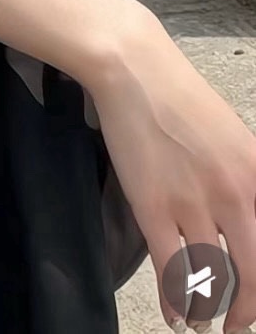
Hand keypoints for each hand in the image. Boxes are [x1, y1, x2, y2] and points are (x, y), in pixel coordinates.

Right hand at [86, 20, 255, 330]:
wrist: (134, 68)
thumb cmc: (181, 97)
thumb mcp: (236, 140)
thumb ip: (249, 182)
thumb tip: (248, 219)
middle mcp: (237, 197)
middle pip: (254, 276)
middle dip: (246, 312)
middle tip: (237, 325)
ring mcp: (194, 204)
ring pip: (212, 280)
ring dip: (210, 312)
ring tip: (205, 322)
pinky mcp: (153, 207)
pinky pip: (172, 269)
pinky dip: (175, 301)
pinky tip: (175, 314)